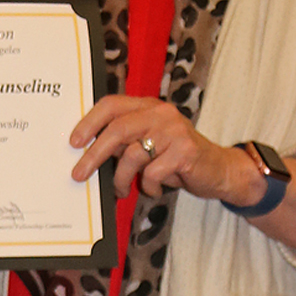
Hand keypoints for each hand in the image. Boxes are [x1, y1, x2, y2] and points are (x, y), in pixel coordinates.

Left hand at [69, 95, 251, 203]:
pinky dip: (149, 186)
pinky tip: (154, 189)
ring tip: (122, 190)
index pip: (112, 105)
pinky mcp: (185, 151)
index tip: (74, 141)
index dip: (90, 121)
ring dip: (122, 178)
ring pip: (133, 155)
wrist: (220, 170)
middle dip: (94, 154)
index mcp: (148, 106)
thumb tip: (89, 149)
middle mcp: (161, 113)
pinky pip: (153, 172)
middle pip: (118, 130)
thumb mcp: (149, 144)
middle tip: (79, 173)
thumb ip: (124, 142)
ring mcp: (174, 130)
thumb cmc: (177, 158)